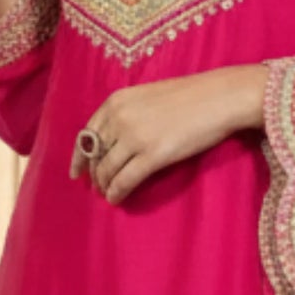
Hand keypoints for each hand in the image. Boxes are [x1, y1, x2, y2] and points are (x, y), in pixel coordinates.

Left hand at [70, 66, 265, 203]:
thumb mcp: (148, 96)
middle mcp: (120, 118)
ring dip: (105, 186)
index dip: (79, 157)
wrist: (219, 97)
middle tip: (96, 187)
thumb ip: (128, 113)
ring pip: (108, 170)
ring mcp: (135, 137)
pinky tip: (117, 199)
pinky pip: (125, 180)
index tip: (75, 172)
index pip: (86, 134)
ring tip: (108, 194)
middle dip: (94, 174)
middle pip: (96, 155)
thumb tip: (115, 141)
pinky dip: (117, 192)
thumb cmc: (190, 96)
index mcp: (116, 101)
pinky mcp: (152, 155)